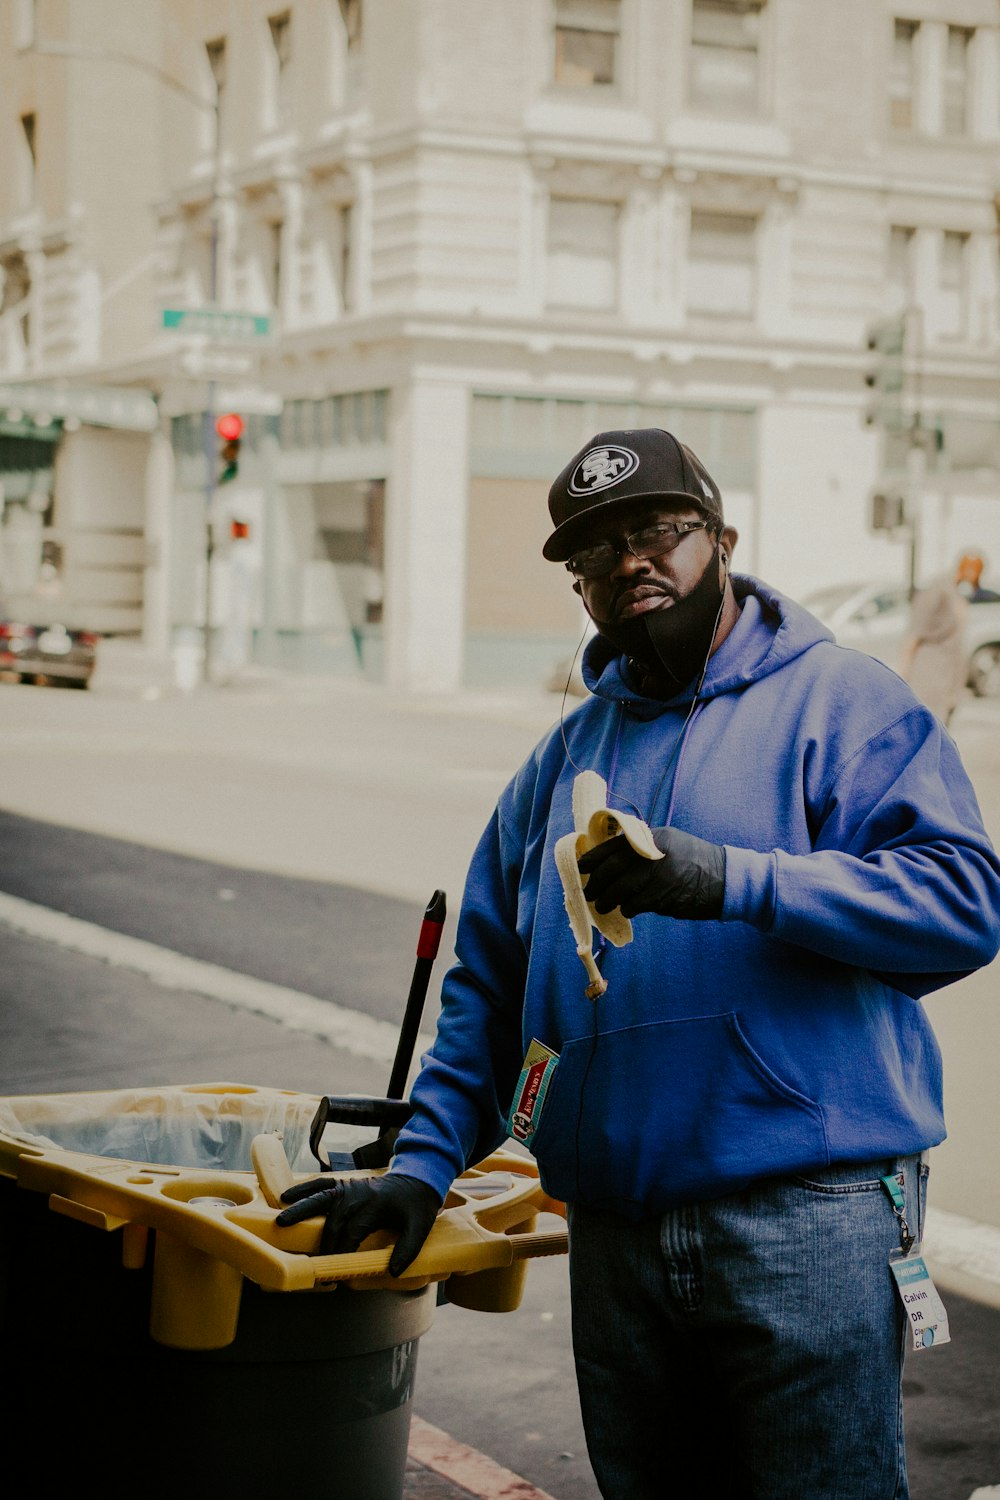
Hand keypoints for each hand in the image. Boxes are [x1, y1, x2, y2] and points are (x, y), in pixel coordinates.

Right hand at [276, 1171, 441, 1274]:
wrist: (417, 1179)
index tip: (337, 1272)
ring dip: (300, 1209)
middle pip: (334, 1219)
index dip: (342, 1251)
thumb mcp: (420, 1227)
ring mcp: (349, 1187)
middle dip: (322, 1243)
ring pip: (320, 1197)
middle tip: (311, 1264)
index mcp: (376, 1205)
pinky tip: (285, 1197)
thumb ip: (408, 1250)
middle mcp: (359, 1194)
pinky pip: (320, 1185)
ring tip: (280, 1221)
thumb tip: (393, 1271)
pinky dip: (303, 1189)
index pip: (352, 1231)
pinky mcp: (344, 1184)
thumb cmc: (417, 1206)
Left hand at [577, 827, 725, 920]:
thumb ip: (641, 849)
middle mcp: (654, 854)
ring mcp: (660, 876)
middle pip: (613, 869)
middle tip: (588, 893)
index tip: (580, 868)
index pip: (614, 846)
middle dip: (596, 883)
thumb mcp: (668, 843)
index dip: (593, 858)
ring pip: (622, 890)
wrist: (726, 878)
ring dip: (608, 900)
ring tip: (602, 905)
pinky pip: (637, 905)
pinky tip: (628, 910)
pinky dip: (628, 909)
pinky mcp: (666, 897)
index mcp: (652, 838)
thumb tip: (608, 862)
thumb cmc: (693, 861)